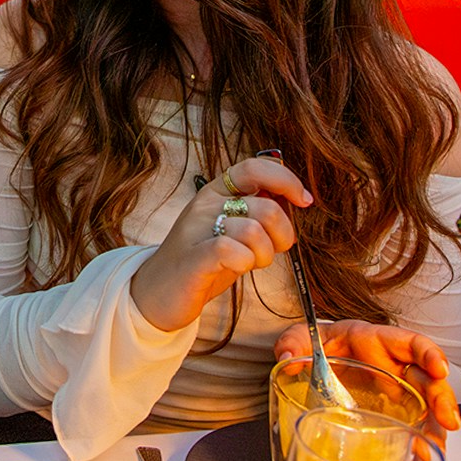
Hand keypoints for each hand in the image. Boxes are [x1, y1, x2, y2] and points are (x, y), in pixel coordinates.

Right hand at [130, 156, 311, 331]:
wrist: (156, 292)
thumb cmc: (201, 261)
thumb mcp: (230, 227)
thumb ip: (255, 210)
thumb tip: (292, 196)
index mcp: (216, 192)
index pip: (255, 168)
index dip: (286, 180)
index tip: (303, 199)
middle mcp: (206, 204)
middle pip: (266, 207)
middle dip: (282, 235)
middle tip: (271, 251)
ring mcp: (197, 230)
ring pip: (254, 230)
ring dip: (264, 254)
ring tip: (250, 263)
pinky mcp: (194, 259)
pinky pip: (232, 250)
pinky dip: (245, 262)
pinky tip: (237, 267)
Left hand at [275, 321, 460, 437]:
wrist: (321, 358)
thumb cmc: (322, 343)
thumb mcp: (303, 335)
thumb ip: (292, 341)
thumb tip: (286, 358)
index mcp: (378, 342)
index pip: (411, 342)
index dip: (429, 353)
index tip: (439, 368)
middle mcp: (395, 368)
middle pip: (428, 381)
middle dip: (443, 400)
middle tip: (448, 420)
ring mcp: (397, 394)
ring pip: (426, 411)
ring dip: (433, 432)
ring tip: (429, 454)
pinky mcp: (393, 416)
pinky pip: (412, 431)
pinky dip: (416, 448)